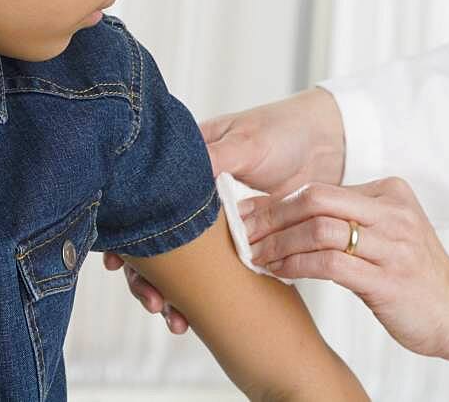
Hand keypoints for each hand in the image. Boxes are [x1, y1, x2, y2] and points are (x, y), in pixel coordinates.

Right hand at [106, 88, 347, 334]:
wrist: (331, 142)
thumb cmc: (283, 130)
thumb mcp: (247, 142)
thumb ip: (214, 160)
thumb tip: (176, 183)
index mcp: (183, 167)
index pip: (142, 205)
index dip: (127, 235)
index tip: (118, 262)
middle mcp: (191, 196)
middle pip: (154, 241)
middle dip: (147, 276)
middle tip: (154, 302)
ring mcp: (214, 221)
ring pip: (181, 262)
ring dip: (172, 292)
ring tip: (175, 319)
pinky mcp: (240, 239)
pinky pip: (215, 269)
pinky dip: (204, 292)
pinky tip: (199, 313)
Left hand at [241, 176, 448, 382]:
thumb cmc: (412, 274)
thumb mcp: (384, 232)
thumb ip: (346, 217)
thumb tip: (282, 213)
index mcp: (389, 192)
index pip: (319, 188)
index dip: (276, 201)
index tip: (246, 213)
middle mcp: (392, 212)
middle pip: (314, 200)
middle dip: (270, 216)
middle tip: (242, 232)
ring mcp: (392, 245)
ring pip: (317, 230)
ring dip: (278, 243)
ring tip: (255, 255)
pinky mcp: (387, 279)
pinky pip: (328, 264)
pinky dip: (295, 265)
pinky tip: (278, 271)